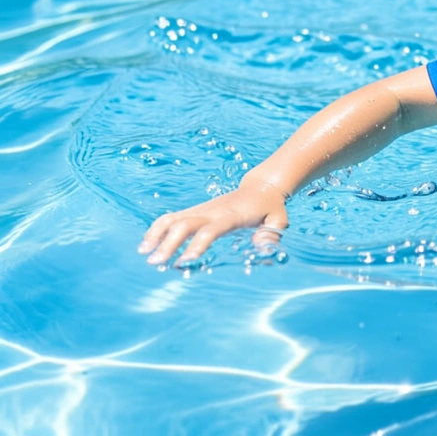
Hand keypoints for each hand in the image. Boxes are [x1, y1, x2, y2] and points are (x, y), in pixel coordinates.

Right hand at [139, 183, 288, 266]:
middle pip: (184, 224)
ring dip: (157, 234)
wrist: (261, 188)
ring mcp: (201, 209)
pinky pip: (172, 217)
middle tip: (154, 263)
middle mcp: (211, 211)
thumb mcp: (279, 220)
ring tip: (143, 253)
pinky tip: (147, 244)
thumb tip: (263, 247)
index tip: (184, 262)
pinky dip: (157, 228)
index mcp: (231, 216)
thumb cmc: (271, 208)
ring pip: (173, 218)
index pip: (210, 230)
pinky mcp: (195, 210)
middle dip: (168, 243)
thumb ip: (272, 233)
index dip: (197, 245)